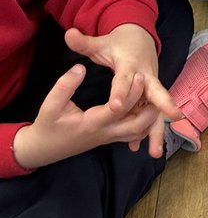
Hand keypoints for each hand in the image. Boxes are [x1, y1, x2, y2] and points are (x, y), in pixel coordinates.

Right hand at [12, 63, 167, 170]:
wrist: (43, 148)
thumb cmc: (47, 125)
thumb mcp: (50, 106)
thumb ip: (64, 86)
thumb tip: (79, 68)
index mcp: (92, 124)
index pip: (118, 110)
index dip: (131, 93)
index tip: (140, 75)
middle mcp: (105, 134)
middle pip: (136, 126)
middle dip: (149, 108)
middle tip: (152, 85)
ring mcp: (109, 138)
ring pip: (138, 132)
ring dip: (149, 117)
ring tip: (155, 95)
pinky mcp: (110, 138)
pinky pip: (132, 134)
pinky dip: (144, 124)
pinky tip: (146, 108)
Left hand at [64, 24, 181, 156]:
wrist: (139, 39)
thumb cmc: (118, 43)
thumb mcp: (101, 42)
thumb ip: (84, 42)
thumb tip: (68, 33)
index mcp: (131, 64)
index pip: (126, 79)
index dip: (122, 91)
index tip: (115, 107)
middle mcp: (146, 76)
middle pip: (156, 92)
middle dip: (165, 105)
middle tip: (174, 116)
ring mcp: (151, 87)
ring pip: (157, 110)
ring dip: (157, 129)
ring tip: (154, 152)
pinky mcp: (150, 96)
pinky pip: (151, 115)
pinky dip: (147, 130)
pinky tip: (140, 148)